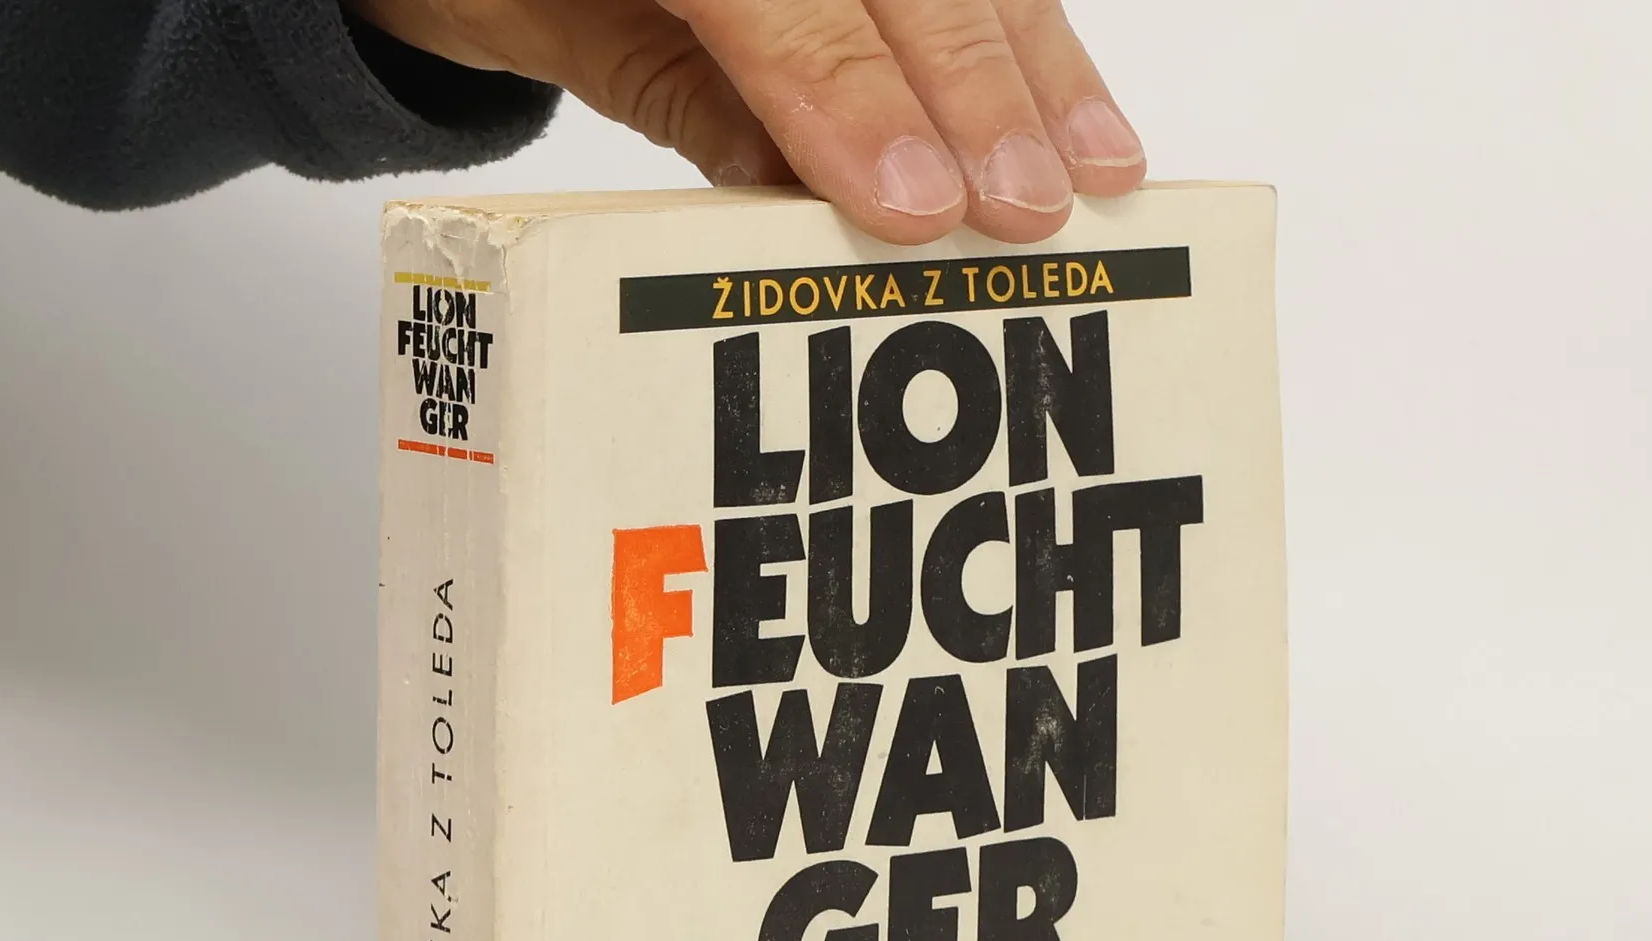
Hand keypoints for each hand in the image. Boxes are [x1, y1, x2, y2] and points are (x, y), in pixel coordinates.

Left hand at [348, 0, 1144, 243]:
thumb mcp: (555, 27)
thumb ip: (682, 92)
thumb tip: (809, 203)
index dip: (849, 87)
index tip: (914, 199)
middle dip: (972, 80)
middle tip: (1025, 204)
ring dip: (1034, 54)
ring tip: (1096, 166)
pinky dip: (1024, 24)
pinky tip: (1075, 102)